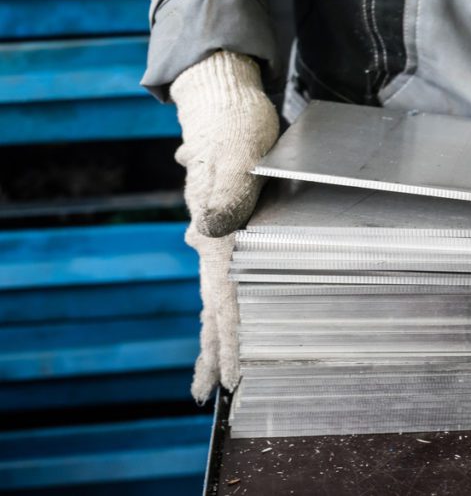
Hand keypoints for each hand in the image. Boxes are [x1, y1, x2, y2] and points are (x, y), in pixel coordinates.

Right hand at [170, 50, 278, 400]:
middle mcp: (213, 238)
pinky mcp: (229, 225)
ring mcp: (219, 234)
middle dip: (215, 350)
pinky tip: (226, 319)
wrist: (225, 103)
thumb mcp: (238, 153)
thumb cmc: (237, 127)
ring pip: (217, 294)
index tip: (230, 377)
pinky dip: (226, 304)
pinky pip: (227, 274)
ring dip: (218, 333)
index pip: (222, 298)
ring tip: (216, 371)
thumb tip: (207, 231)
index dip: (228, 340)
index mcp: (216, 230)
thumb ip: (227, 189)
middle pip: (214, 306)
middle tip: (215, 392)